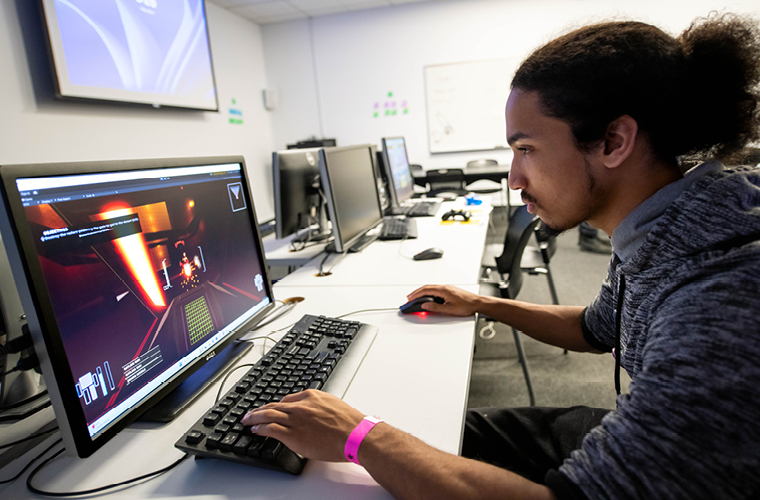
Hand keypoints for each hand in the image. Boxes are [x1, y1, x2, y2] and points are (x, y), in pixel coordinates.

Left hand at [240, 390, 364, 461]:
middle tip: (251, 412)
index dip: (276, 405)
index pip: (287, 400)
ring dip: (254, 417)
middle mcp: (300, 406)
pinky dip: (259, 428)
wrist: (354, 434)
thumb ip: (320, 406)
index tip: (271, 408)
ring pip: (268, 415)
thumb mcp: (334, 406)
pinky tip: (254, 429)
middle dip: (260, 409)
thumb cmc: (349, 423)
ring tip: (247, 420)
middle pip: (274, 405)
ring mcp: (295, 419)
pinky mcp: (292, 434)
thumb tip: (315, 414)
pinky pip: (270, 428)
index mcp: (311, 396)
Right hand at [406, 284, 482, 316]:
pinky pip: (436, 289)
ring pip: (431, 288)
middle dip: (416, 292)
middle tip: (409, 297)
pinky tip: (427, 296)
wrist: (477, 303)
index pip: (425, 290)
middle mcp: (445, 287)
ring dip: (422, 292)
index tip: (409, 298)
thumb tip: (425, 306)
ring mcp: (447, 288)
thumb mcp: (449, 309)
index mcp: (443, 290)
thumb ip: (435, 307)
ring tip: (416, 297)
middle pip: (427, 287)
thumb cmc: (467, 305)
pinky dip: (428, 292)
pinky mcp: (450, 290)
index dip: (416, 294)